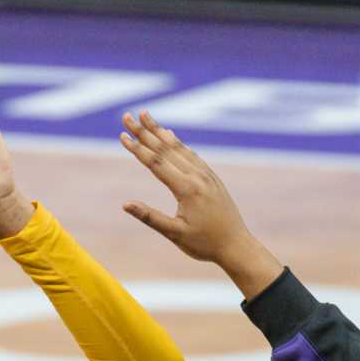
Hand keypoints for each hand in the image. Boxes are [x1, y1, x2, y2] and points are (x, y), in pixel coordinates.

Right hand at [118, 112, 279, 289]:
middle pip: (165, 148)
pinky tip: (169, 134)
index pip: (156, 163)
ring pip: (178, 147)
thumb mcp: (175, 234)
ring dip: (159, 130)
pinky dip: (177, 142)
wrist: (237, 245)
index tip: (122, 135)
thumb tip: (125, 204)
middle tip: (126, 116)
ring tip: (144, 115)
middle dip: (144, 131)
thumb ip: (150, 217)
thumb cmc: (204, 244)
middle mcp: (197, 176)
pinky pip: (190, 153)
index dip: (137, 149)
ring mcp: (206, 174)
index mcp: (187, 189)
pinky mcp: (211, 177)